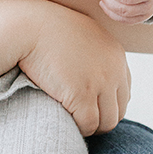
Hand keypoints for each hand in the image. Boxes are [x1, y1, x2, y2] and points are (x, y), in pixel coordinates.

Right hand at [17, 0, 129, 135]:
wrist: (29, 26)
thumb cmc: (46, 29)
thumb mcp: (80, 33)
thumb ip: (92, 52)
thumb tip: (89, 73)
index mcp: (116, 54)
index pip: (124, 92)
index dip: (107, 104)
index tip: (89, 106)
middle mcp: (114, 69)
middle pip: (118, 111)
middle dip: (100, 118)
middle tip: (79, 119)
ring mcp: (100, 83)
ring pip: (106, 122)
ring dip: (90, 126)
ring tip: (72, 122)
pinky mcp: (82, 95)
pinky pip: (88, 124)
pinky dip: (78, 128)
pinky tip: (65, 121)